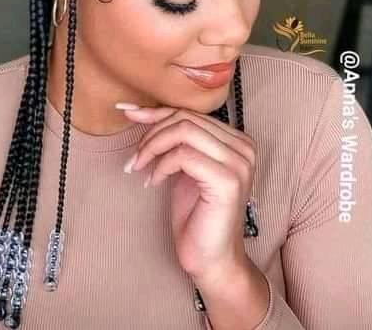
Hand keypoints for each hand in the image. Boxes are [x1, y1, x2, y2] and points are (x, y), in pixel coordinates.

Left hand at [121, 104, 256, 282]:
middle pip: (186, 118)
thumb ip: (175, 140)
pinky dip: (161, 166)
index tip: (128, 113)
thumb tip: (140, 112)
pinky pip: (183, 156)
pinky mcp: (228, 180)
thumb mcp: (183, 168)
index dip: (156, 112)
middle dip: (151, 133)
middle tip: (134, 157)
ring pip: (183, 131)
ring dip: (152, 147)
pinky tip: (153, 182)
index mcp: (237, 140)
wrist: (212, 259)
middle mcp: (243, 147)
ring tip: (139, 167)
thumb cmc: (197, 215)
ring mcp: (239, 163)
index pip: (191, 113)